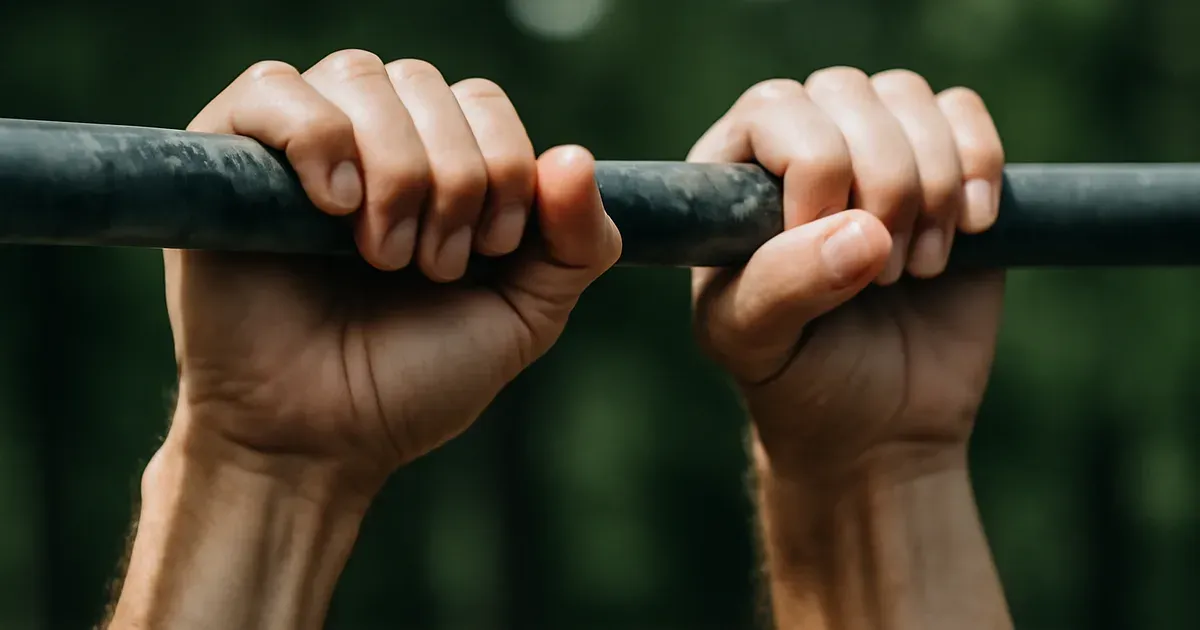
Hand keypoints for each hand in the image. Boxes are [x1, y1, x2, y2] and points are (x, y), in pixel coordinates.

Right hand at [165, 50, 620, 494]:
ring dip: (394, 169)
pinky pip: (272, 88)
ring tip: (380, 254)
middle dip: (452, 179)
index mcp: (438, 164)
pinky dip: (318, 138)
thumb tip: (576, 156)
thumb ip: (575, 244)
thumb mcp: (523, 318)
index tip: (487, 251)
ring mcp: (297, 146)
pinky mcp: (226, 158)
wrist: (316, 440)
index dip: (503, 164)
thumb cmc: (413, 380)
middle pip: (426, 84)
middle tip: (430, 266)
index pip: (481, 100)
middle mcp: (369, 140)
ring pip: (361, 77)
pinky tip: (334, 205)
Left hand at [689, 68, 1004, 480]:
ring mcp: (874, 152)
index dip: (815, 167)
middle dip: (881, 183)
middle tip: (880, 274)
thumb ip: (782, 286)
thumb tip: (861, 232)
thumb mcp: (755, 344)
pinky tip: (969, 231)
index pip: (774, 108)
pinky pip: (964, 112)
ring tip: (914, 267)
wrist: (879, 427)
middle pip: (848, 93)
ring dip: (931, 184)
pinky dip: (979, 167)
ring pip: (909, 96)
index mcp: (735, 176)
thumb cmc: (797, 378)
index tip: (824, 245)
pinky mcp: (946, 168)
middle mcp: (800, 148)